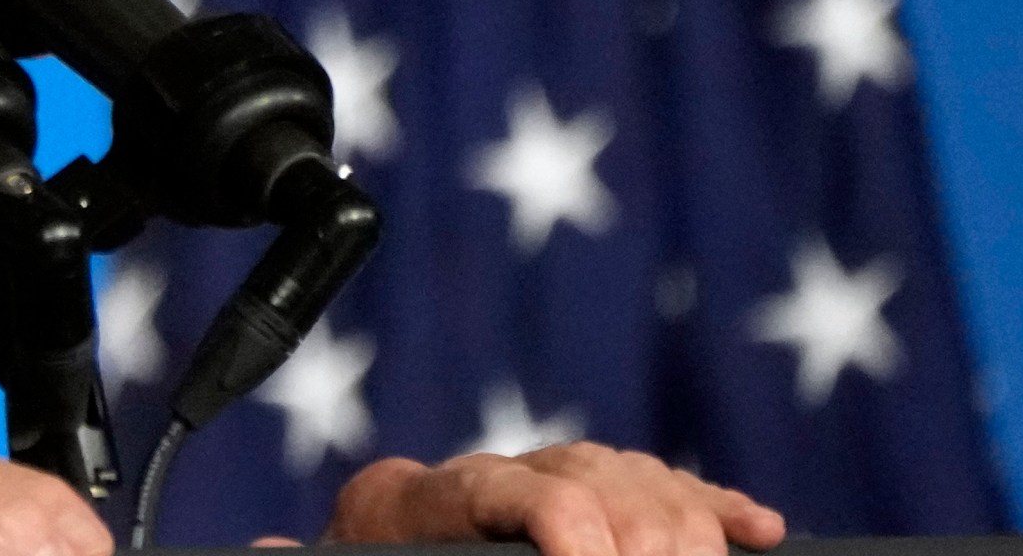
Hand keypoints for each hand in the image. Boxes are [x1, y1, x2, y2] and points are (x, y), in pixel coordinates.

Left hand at [320, 442, 784, 555]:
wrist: (359, 554)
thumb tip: (262, 546)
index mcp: (411, 500)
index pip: (507, 488)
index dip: (563, 520)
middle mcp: (482, 475)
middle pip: (590, 477)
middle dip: (643, 534)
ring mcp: (537, 479)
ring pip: (630, 474)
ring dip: (683, 525)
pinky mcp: (583, 498)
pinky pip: (659, 489)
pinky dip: (710, 509)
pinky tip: (760, 531)